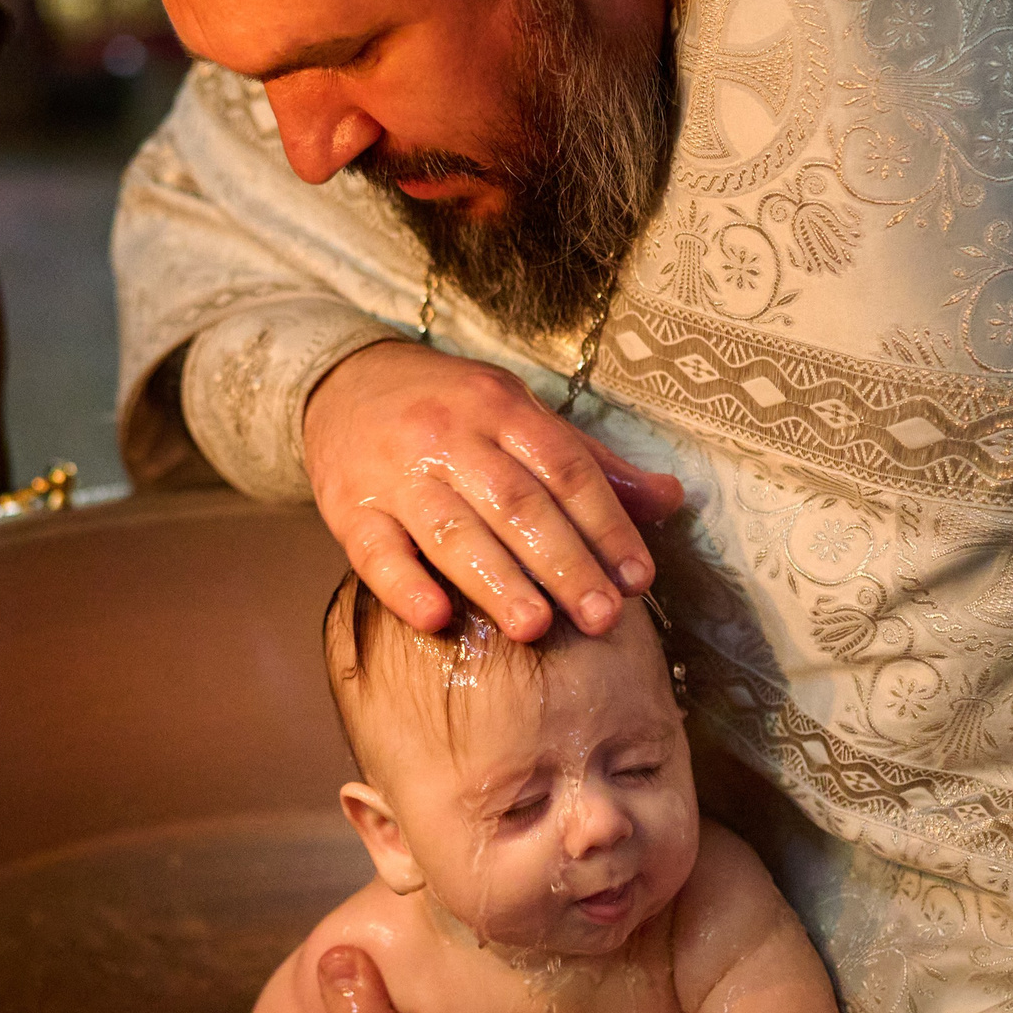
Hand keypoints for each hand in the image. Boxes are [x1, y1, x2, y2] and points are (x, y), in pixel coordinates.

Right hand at [303, 340, 683, 642]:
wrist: (342, 384)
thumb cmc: (448, 409)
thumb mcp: (517, 414)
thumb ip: (588, 462)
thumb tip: (670, 499)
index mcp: (500, 408)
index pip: (564, 468)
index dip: (605, 523)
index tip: (638, 577)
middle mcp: (449, 437)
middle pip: (515, 503)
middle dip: (563, 563)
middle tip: (601, 617)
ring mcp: (396, 475)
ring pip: (452, 531)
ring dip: (496, 581)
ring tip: (535, 628)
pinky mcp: (350, 510)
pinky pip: (376, 553)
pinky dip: (404, 586)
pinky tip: (434, 617)